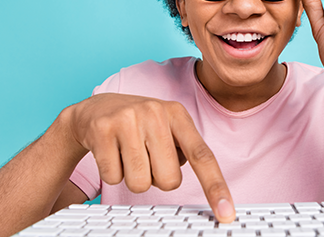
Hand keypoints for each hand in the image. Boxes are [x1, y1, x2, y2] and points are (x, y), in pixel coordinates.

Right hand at [64, 93, 235, 221]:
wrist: (96, 109)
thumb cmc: (139, 125)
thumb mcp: (167, 127)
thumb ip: (185, 150)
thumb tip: (202, 186)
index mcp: (178, 114)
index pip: (202, 157)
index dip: (216, 187)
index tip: (227, 214)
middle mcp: (155, 113)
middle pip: (169, 181)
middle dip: (157, 179)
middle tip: (147, 159)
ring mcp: (128, 119)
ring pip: (140, 183)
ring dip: (134, 178)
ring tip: (128, 154)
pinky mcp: (103, 130)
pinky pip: (113, 178)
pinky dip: (112, 173)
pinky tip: (111, 152)